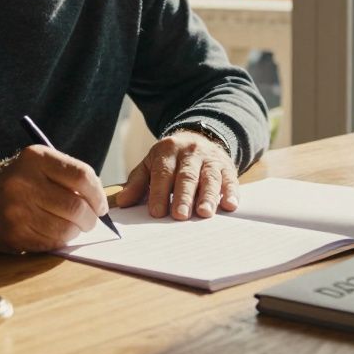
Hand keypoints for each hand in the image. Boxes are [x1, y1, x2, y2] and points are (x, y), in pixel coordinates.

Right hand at [0, 145, 108, 252]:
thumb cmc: (15, 182)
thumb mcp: (35, 165)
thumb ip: (66, 176)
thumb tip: (98, 202)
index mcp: (35, 158)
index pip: (82, 176)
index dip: (98, 194)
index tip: (101, 205)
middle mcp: (25, 182)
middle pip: (76, 206)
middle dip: (91, 218)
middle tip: (91, 221)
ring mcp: (18, 210)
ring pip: (66, 228)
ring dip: (76, 231)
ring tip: (73, 227)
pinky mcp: (14, 234)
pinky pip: (51, 242)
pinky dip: (60, 241)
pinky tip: (54, 234)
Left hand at [114, 130, 238, 219]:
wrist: (198, 138)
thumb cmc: (170, 160)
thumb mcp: (151, 164)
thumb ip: (138, 182)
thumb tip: (122, 202)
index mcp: (168, 150)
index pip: (163, 172)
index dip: (160, 192)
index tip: (157, 212)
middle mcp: (191, 152)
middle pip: (187, 175)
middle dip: (184, 196)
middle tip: (180, 215)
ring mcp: (210, 159)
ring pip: (209, 177)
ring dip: (208, 196)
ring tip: (205, 213)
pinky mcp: (227, 167)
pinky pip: (230, 179)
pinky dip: (231, 192)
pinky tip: (230, 205)